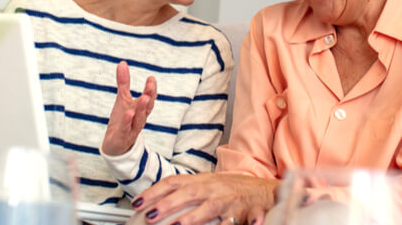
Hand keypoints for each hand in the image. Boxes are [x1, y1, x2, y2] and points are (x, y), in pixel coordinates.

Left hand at [101, 61, 156, 155]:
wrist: (115, 144)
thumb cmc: (122, 120)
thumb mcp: (122, 99)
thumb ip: (124, 82)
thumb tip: (122, 63)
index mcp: (141, 109)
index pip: (150, 98)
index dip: (151, 89)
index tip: (151, 78)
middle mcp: (139, 118)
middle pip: (147, 108)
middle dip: (149, 96)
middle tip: (150, 86)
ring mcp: (132, 128)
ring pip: (139, 119)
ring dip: (141, 108)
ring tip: (143, 98)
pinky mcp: (123, 137)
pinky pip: (126, 129)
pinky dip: (128, 121)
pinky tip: (128, 113)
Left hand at [131, 173, 279, 224]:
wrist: (264, 190)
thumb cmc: (233, 191)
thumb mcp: (208, 186)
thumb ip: (186, 192)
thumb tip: (156, 203)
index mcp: (203, 181)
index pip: (174, 182)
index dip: (154, 192)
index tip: (137, 203)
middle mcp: (215, 188)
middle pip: (189, 193)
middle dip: (168, 204)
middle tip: (151, 216)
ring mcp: (230, 200)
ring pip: (212, 207)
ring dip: (195, 217)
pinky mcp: (248, 210)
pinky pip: (245, 218)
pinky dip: (242, 223)